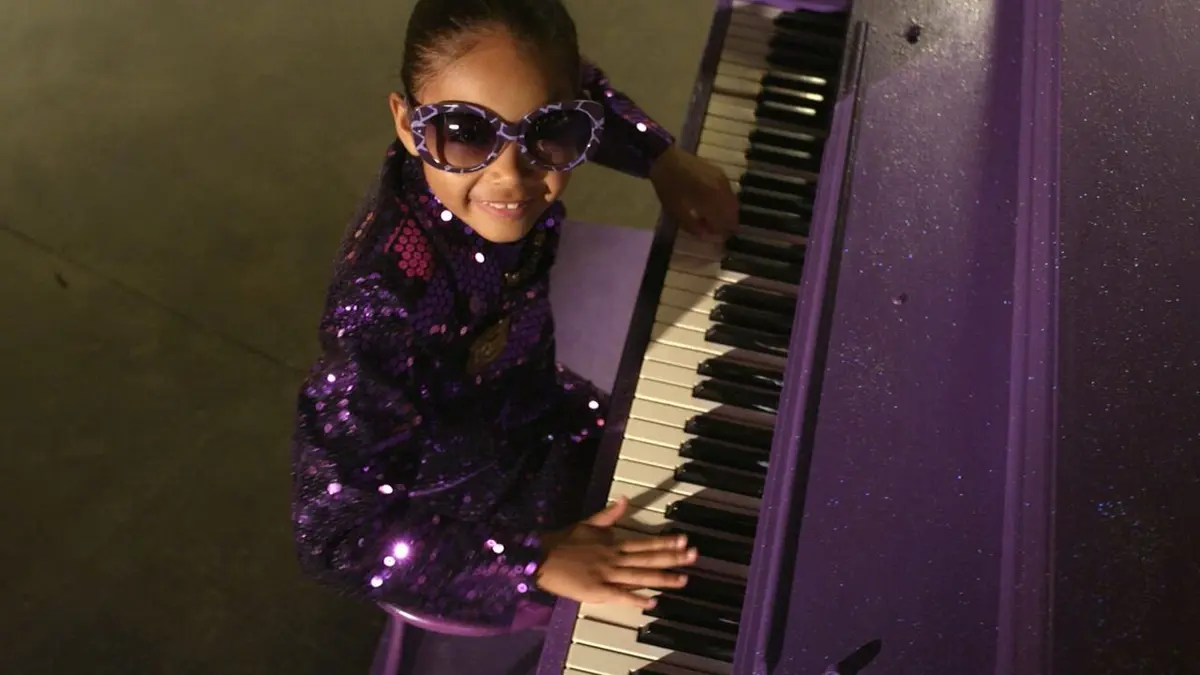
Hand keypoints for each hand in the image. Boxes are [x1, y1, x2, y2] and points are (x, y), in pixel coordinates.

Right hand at [536, 497, 697, 607]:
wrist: (542, 557)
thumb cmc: (564, 541)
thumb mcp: (588, 523)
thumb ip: (609, 514)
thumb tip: (625, 499)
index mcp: (613, 543)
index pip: (645, 543)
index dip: (665, 542)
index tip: (684, 540)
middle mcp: (614, 558)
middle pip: (648, 558)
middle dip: (673, 558)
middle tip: (694, 556)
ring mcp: (607, 574)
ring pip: (640, 576)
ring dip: (663, 578)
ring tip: (683, 580)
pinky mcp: (597, 590)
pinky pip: (620, 595)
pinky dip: (636, 599)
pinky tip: (652, 602)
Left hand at [649, 145, 738, 240]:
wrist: (665, 159)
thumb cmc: (669, 187)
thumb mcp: (677, 211)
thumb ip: (693, 226)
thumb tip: (706, 237)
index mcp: (713, 200)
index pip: (725, 222)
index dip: (721, 232)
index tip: (714, 237)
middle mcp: (723, 190)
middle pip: (733, 212)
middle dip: (727, 223)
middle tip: (716, 230)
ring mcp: (723, 179)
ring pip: (733, 202)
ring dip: (727, 212)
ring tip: (714, 218)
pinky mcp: (720, 173)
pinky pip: (728, 192)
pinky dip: (725, 201)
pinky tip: (713, 204)